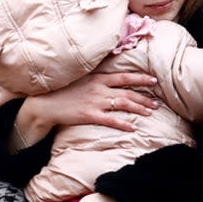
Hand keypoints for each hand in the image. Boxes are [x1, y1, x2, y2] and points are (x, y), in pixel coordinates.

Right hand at [13, 71, 159, 146]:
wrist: (45, 104)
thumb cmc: (61, 90)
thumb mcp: (79, 77)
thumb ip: (95, 76)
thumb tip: (109, 74)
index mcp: (97, 77)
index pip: (124, 76)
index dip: (140, 78)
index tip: (154, 80)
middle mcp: (99, 88)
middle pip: (127, 92)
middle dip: (144, 97)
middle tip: (157, 102)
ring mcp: (95, 102)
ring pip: (123, 104)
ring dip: (139, 108)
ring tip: (151, 113)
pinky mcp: (89, 115)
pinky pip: (111, 120)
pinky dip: (123, 124)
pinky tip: (133, 127)